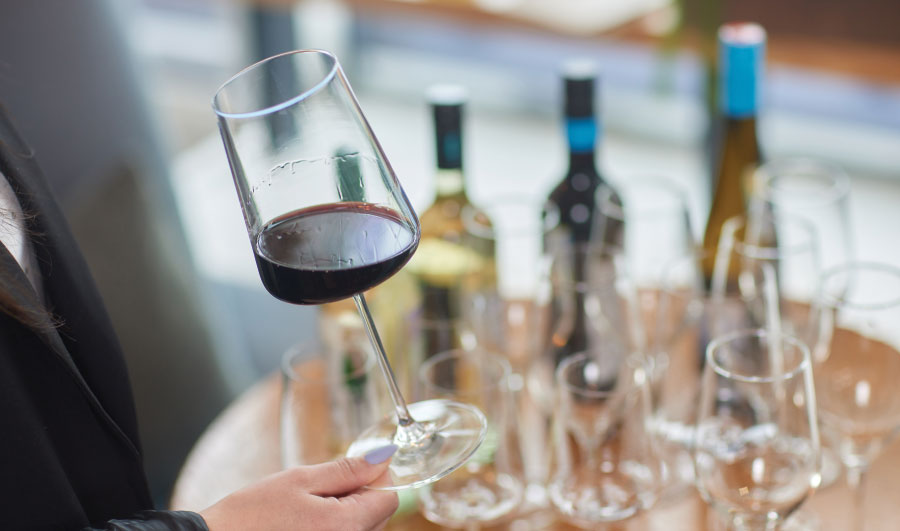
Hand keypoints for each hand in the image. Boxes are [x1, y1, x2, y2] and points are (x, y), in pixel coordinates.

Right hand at [200, 445, 398, 530]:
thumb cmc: (251, 515)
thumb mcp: (299, 480)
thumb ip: (346, 470)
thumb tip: (383, 457)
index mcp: (347, 526)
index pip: (389, 498)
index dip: (374, 478)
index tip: (349, 471)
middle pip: (378, 516)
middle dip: (359, 496)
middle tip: (319, 490)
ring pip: (362, 529)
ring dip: (346, 513)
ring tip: (307, 510)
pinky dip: (333, 527)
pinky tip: (303, 524)